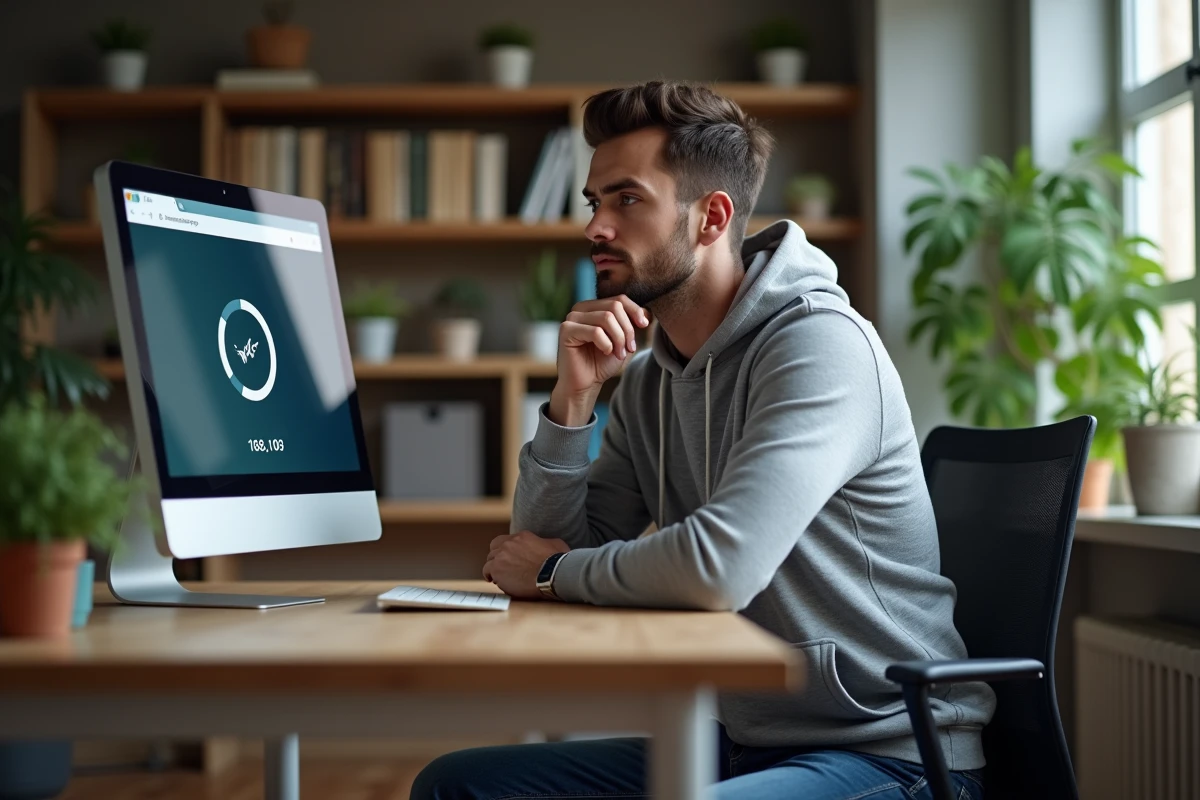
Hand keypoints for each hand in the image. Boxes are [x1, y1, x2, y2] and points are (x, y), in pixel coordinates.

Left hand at [483, 531, 569, 599]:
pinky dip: (489, 575)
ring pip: (489, 559)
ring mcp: (501, 555)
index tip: (508, 557)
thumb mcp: (556, 544)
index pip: (506, 540)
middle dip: (497, 557)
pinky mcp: (496, 568)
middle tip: (502, 566)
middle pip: (495, 548)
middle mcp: (509, 543)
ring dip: (494, 567)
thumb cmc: (557, 562)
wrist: (551, 574)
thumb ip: (546, 542)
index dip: (505, 550)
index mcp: (522, 536)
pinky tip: (493, 580)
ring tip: (497, 576)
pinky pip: (487, 570)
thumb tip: (546, 545)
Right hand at [549, 296, 649, 426]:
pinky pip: (595, 331)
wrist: (586, 384)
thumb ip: (633, 324)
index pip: (619, 299)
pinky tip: (605, 352)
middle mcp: (581, 308)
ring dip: (618, 338)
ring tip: (619, 353)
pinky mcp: (566, 330)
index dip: (635, 311)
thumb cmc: (603, 362)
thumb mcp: (624, 340)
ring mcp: (572, 318)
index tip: (645, 326)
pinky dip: (606, 344)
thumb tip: (648, 311)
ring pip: (607, 318)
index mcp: (594, 307)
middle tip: (629, 348)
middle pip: (614, 307)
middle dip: (627, 329)